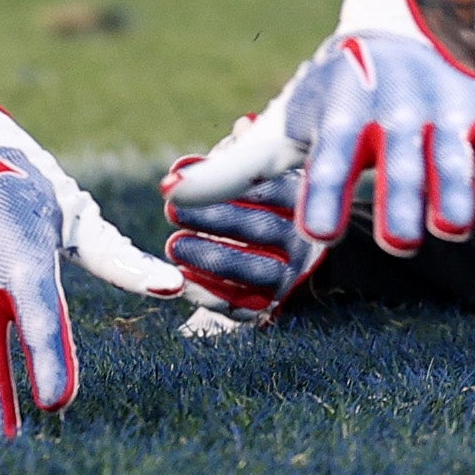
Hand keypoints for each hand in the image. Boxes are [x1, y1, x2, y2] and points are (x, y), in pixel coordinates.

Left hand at [162, 160, 323, 321]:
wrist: (255, 251)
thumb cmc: (243, 199)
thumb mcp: (234, 177)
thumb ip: (212, 171)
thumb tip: (179, 173)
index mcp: (299, 197)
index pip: (272, 188)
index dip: (231, 185)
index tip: (190, 180)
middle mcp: (301, 237)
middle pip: (263, 228)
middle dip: (215, 219)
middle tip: (173, 210)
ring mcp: (291, 273)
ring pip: (257, 269)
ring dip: (212, 257)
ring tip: (173, 246)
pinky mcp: (272, 303)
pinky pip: (245, 303)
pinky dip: (211, 292)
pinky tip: (184, 277)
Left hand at [164, 0, 474, 256]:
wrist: (403, 11)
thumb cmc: (335, 87)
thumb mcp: (287, 120)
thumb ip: (238, 165)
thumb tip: (172, 198)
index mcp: (343, 110)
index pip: (333, 158)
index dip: (326, 192)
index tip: (319, 230)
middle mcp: (394, 108)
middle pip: (398, 159)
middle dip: (398, 198)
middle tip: (398, 244)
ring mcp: (442, 107)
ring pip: (452, 152)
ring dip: (453, 189)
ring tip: (452, 228)